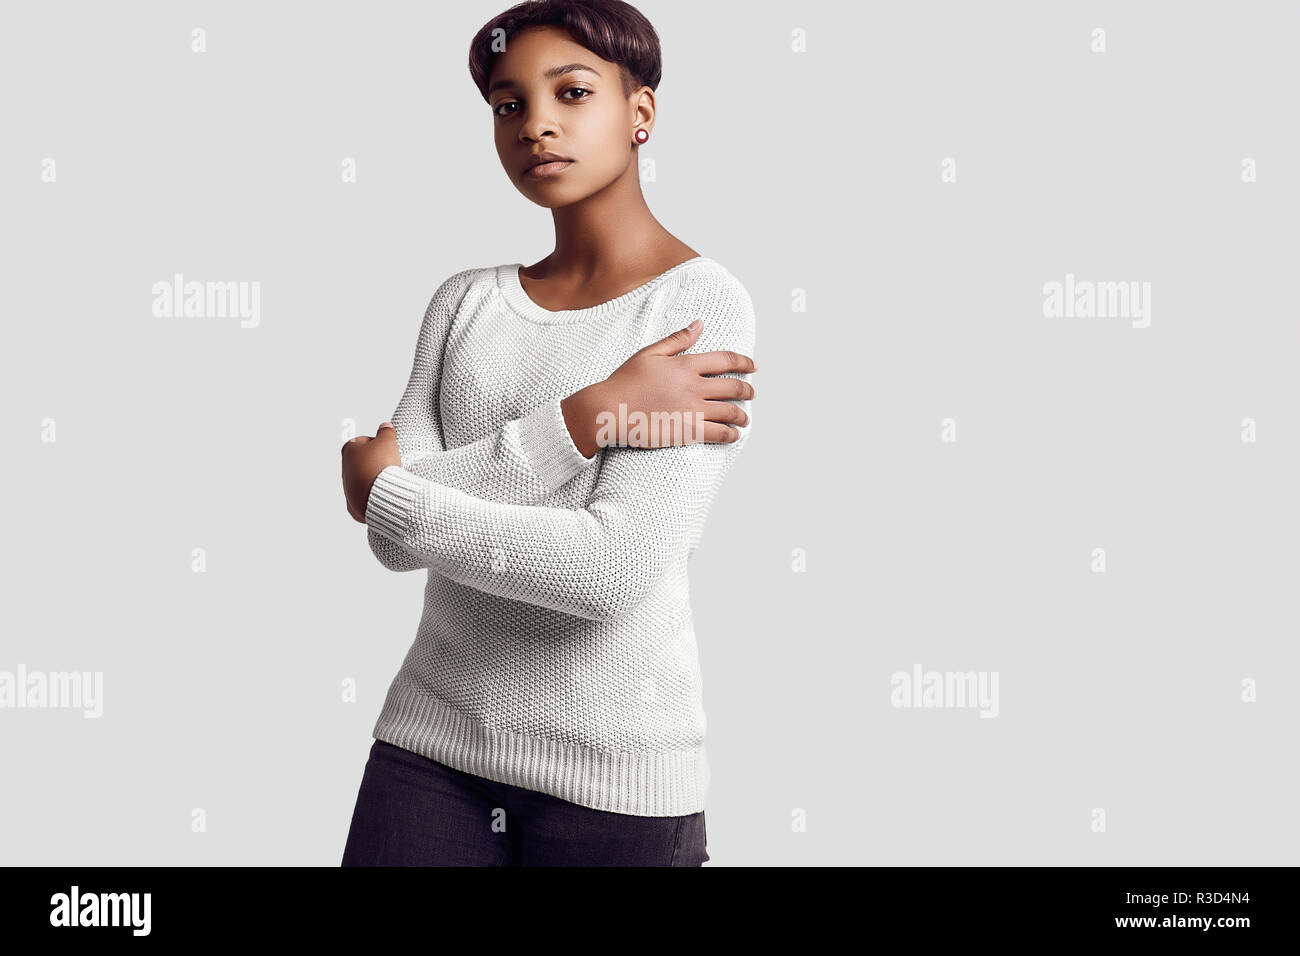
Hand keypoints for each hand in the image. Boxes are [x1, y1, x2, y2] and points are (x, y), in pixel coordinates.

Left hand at [342, 422, 402, 522]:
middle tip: (390, 463)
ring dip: (376, 477)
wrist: (378, 495)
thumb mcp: (387, 441)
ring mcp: (348, 487)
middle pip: (364, 460)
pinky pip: (366, 496)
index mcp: (349, 450)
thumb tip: (385, 426)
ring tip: (389, 479)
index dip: (379, 443)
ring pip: (365, 479)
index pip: (365, 440)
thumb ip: (386, 432)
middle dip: (377, 461)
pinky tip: (384, 492)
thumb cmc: (380, 466)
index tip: (388, 449)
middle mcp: (345, 468)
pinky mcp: (353, 503)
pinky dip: (374, 493)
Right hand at [559, 319, 756, 457]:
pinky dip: (731, 435)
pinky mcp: (688, 430)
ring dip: (742, 415)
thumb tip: (699, 324)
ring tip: (745, 418)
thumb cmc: (625, 381)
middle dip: (747, 390)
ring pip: (730, 411)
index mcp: (686, 365)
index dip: (744, 363)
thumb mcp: (650, 353)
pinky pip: (719, 433)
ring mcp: (693, 409)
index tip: (753, 367)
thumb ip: (678, 339)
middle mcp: (694, 386)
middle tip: (751, 393)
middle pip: (733, 387)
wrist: (608, 409)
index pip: (726, 360)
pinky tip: (734, 435)